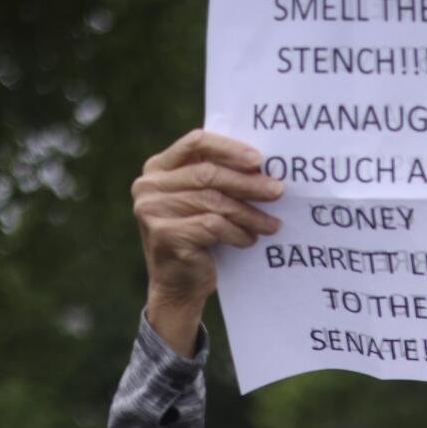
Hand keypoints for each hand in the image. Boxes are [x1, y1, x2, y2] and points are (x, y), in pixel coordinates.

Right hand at [131, 130, 282, 351]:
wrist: (178, 285)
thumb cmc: (198, 239)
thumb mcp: (203, 203)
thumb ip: (217, 180)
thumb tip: (263, 167)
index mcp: (157, 168)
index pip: (195, 142)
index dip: (229, 148)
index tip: (259, 159)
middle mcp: (149, 186)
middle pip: (207, 174)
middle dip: (247, 183)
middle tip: (278, 191)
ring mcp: (151, 210)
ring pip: (213, 201)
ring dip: (249, 213)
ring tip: (272, 224)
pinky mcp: (164, 234)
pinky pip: (212, 226)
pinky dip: (236, 233)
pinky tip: (249, 240)